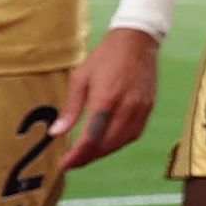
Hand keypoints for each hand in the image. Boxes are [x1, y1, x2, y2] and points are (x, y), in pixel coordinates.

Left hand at [54, 24, 162, 172]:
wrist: (137, 40)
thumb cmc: (105, 56)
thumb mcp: (80, 78)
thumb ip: (71, 109)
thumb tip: (57, 133)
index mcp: (106, 99)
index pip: (91, 138)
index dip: (77, 155)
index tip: (64, 164)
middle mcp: (126, 107)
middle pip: (106, 144)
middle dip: (88, 157)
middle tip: (72, 162)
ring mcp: (141, 108)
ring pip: (122, 142)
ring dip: (103, 152)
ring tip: (88, 155)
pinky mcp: (149, 107)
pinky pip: (134, 134)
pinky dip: (119, 143)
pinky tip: (108, 143)